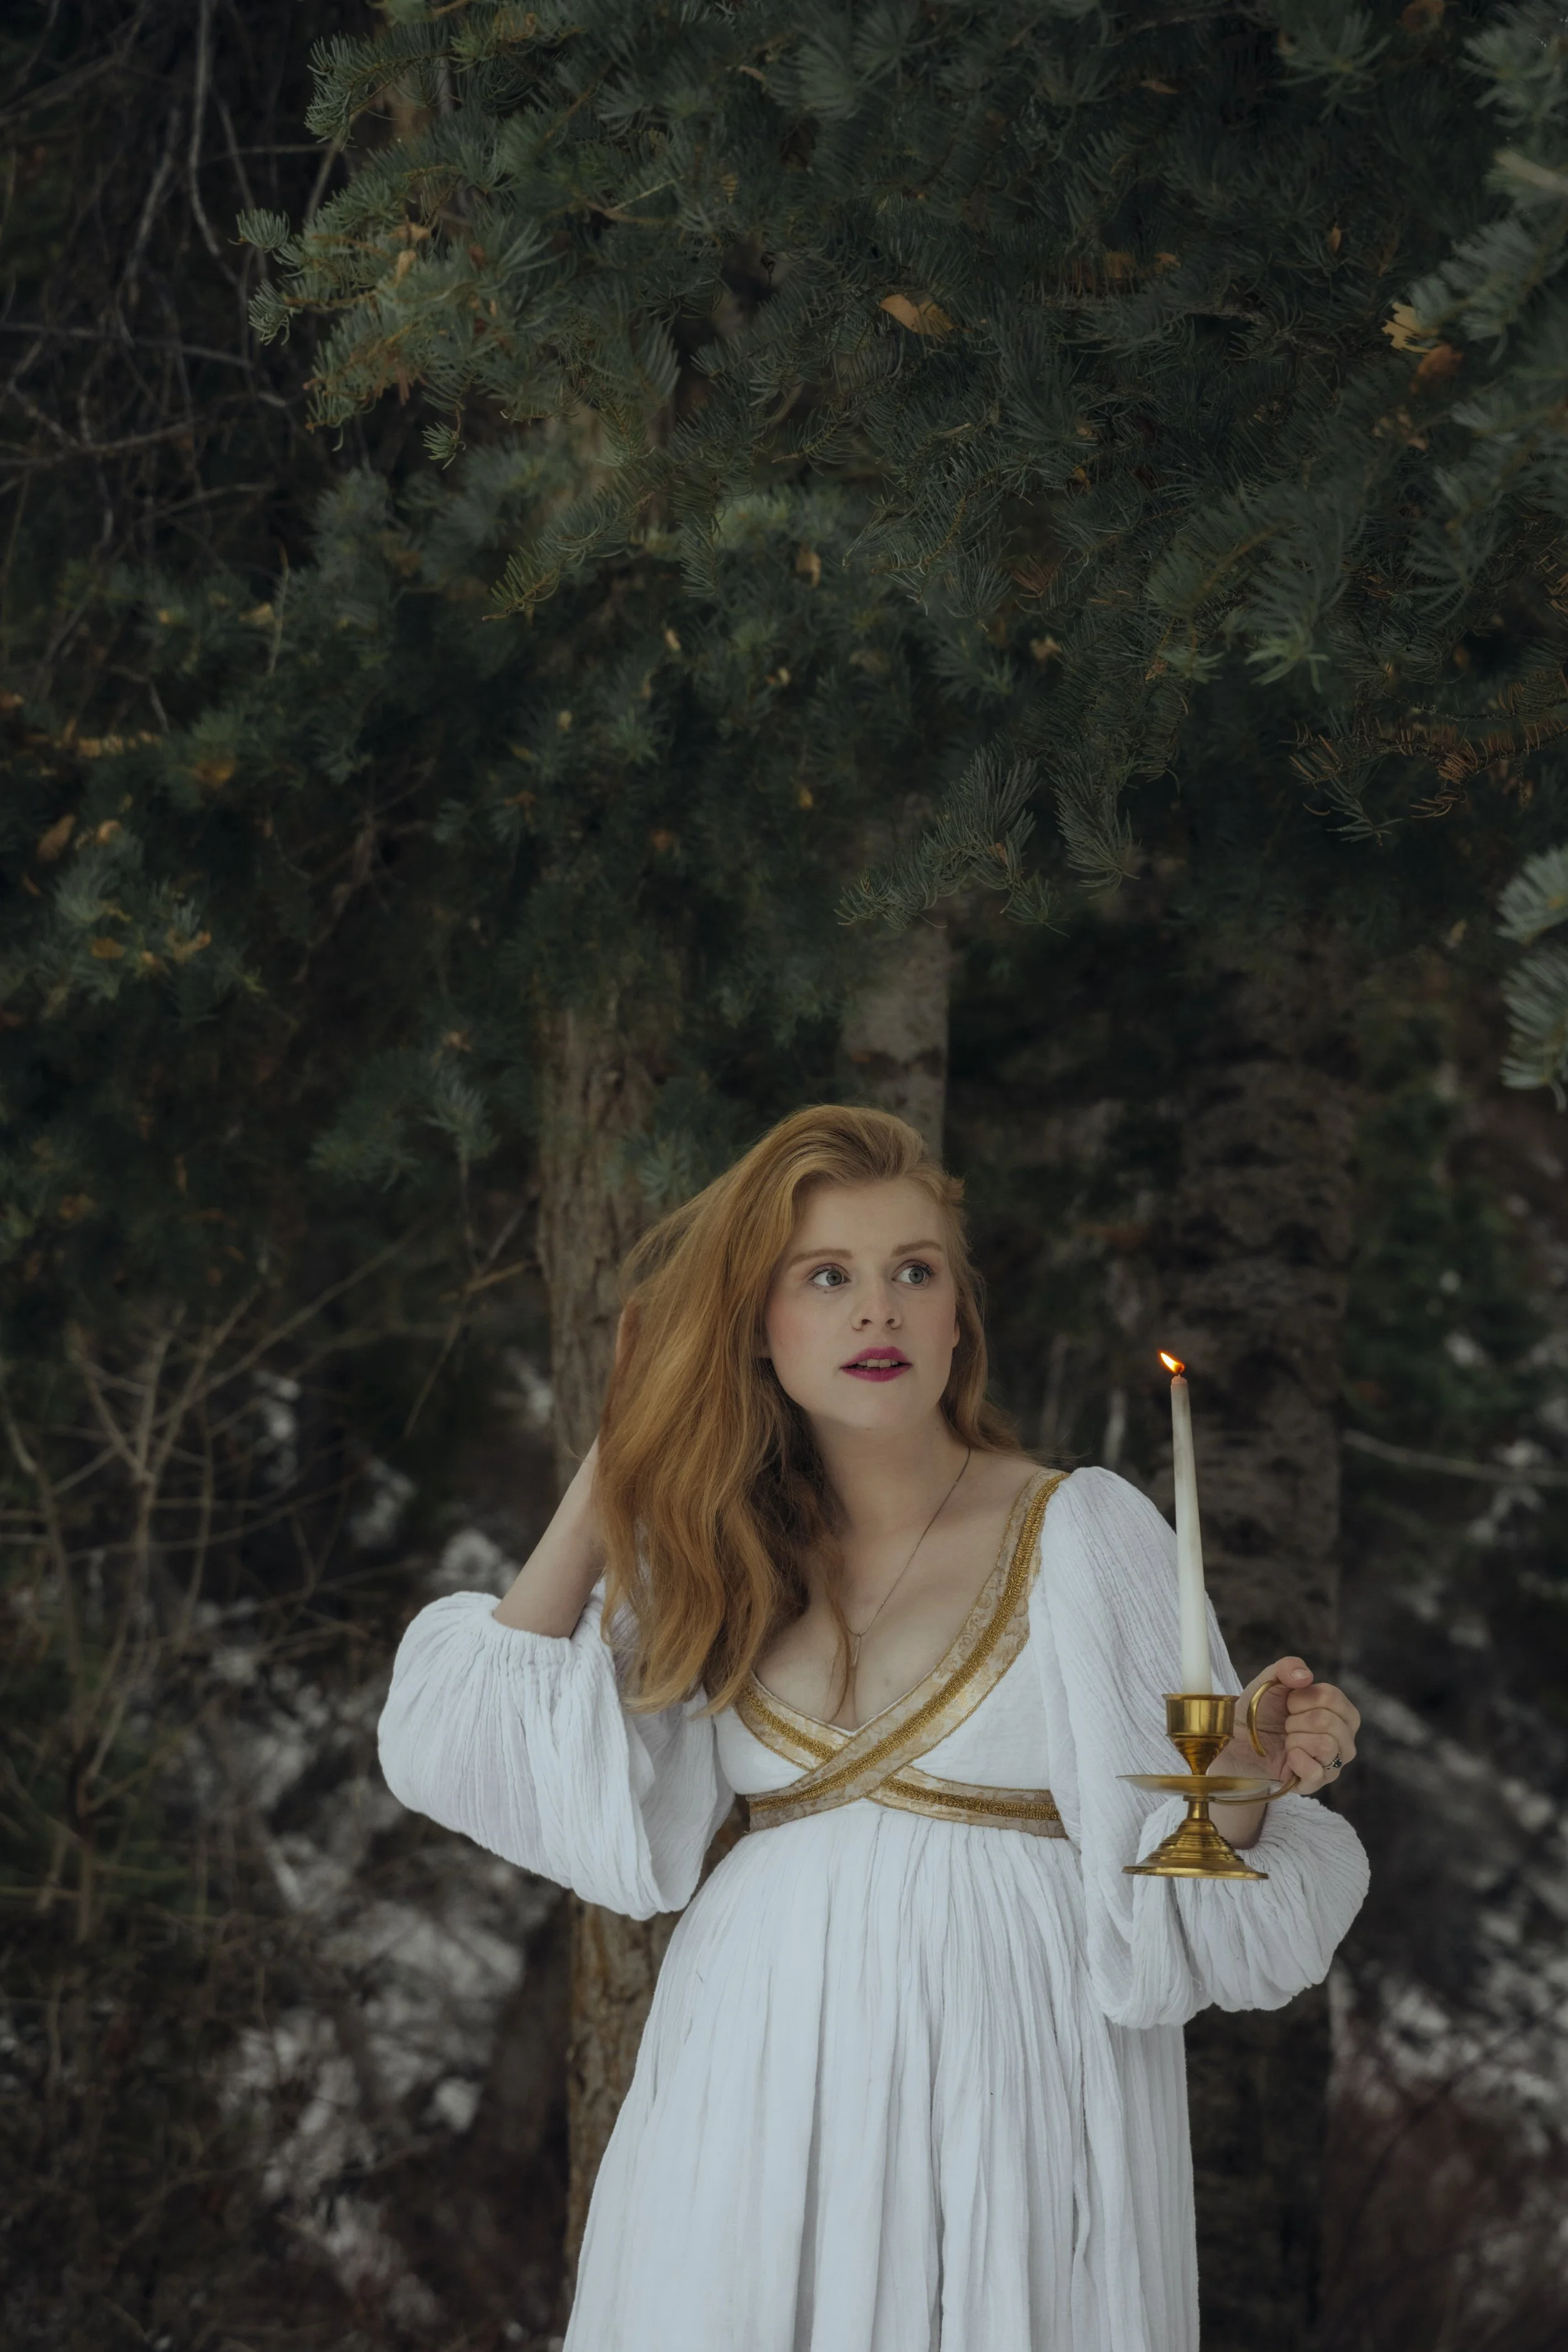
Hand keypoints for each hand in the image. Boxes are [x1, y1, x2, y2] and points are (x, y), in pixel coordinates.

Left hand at [1218, 1657, 1359, 1796]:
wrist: (1234, 1742)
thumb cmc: (1258, 1712)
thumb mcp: (1268, 1682)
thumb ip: (1287, 1668)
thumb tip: (1306, 1675)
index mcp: (1338, 1713)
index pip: (1335, 1698)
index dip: (1305, 1697)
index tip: (1289, 1703)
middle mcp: (1342, 1739)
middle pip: (1330, 1722)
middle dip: (1297, 1720)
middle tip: (1285, 1725)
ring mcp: (1331, 1764)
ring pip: (1327, 1746)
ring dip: (1296, 1739)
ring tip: (1286, 1741)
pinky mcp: (1314, 1784)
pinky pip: (1316, 1772)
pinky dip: (1296, 1760)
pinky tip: (1288, 1757)